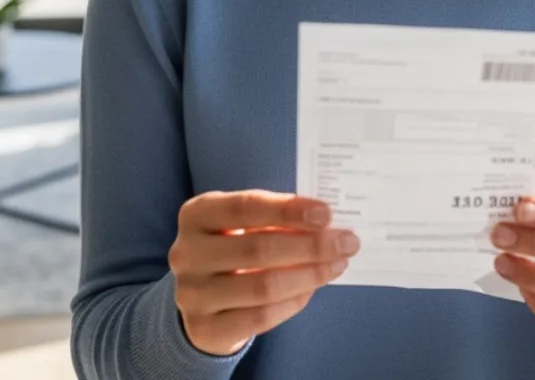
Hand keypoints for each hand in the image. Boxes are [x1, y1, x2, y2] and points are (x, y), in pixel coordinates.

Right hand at [170, 190, 359, 356]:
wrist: (202, 296)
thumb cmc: (233, 247)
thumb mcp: (244, 224)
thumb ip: (277, 220)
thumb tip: (329, 223)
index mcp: (196, 214)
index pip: (245, 206)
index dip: (287, 210)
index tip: (326, 213)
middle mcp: (187, 252)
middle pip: (258, 248)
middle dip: (311, 245)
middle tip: (347, 242)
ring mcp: (192, 293)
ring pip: (263, 286)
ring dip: (309, 275)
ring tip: (337, 264)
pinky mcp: (204, 327)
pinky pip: (260, 317)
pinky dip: (293, 302)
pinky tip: (312, 289)